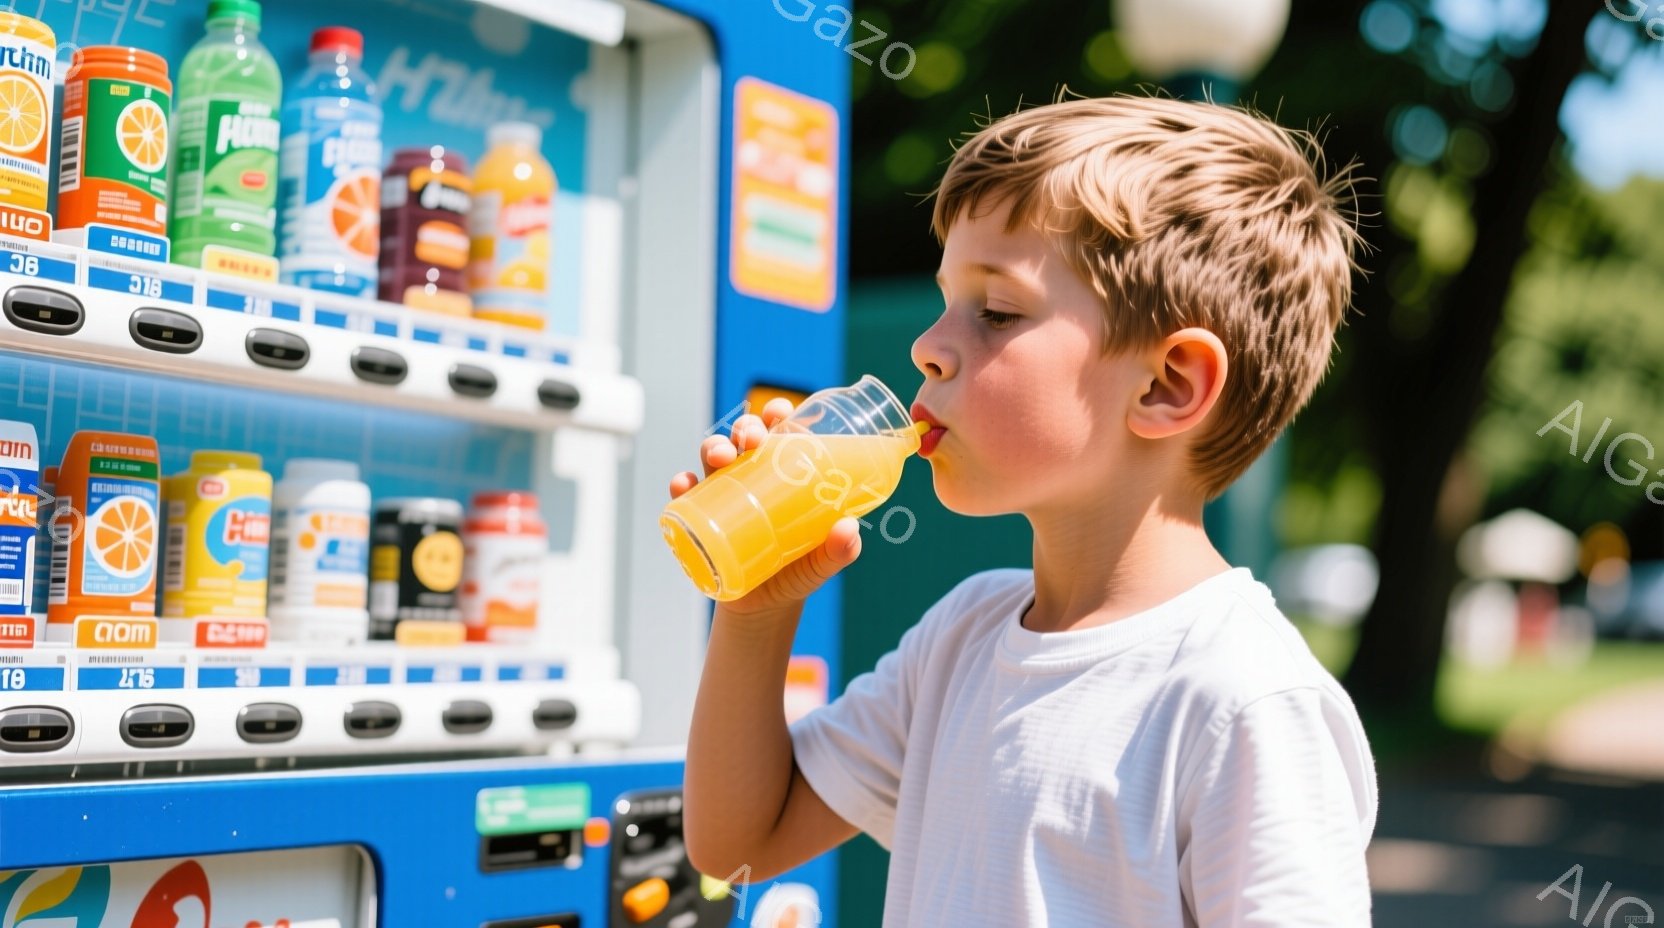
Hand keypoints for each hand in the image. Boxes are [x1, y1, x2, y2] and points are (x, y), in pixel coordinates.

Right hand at [668, 397, 862, 616]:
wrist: (766, 607)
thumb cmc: (798, 571)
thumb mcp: (821, 561)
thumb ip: (839, 550)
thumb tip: (848, 528)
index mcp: (783, 474)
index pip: (779, 433)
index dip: (776, 414)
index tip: (780, 412)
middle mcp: (751, 477)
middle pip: (743, 439)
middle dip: (745, 428)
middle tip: (752, 438)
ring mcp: (724, 495)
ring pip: (713, 459)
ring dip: (713, 448)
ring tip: (721, 457)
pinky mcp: (702, 519)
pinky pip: (687, 496)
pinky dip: (682, 486)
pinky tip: (684, 485)